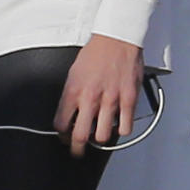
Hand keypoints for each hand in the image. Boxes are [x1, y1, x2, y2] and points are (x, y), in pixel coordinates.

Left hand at [53, 35, 142, 157]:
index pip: (61, 124)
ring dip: (99, 138)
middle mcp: (90, 99)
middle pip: (79, 137)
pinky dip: (120, 130)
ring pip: (102, 136)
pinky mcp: (128, 100)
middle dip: (76, 149)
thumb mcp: (73, 73)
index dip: (61, 135)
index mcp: (73, 91)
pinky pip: (124, 127)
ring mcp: (110, 101)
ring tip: (100, 134)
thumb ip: (71, 95)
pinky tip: (118, 124)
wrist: (116, 39)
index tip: (64, 137)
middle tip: (77, 151)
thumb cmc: (95, 53)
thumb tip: (69, 113)